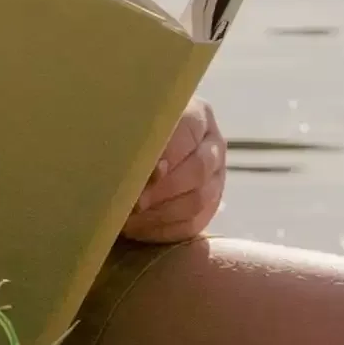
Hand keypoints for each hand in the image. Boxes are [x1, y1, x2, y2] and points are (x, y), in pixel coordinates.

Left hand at [125, 103, 226, 245]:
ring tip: (128, 216)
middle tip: (131, 200)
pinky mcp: (209, 208)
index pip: (187, 131)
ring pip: (198, 201)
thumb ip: (137, 139)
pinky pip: (193, 225)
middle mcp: (213, 145)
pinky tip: (137, 227)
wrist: (136, 150)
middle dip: (161, 189)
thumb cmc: (126, 131)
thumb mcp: (129, 125)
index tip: (137, 170)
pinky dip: (163, 229)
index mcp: (197, 115)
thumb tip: (152, 171)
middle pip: (198, 170)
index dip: (164, 153)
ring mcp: (216, 178)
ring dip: (160, 213)